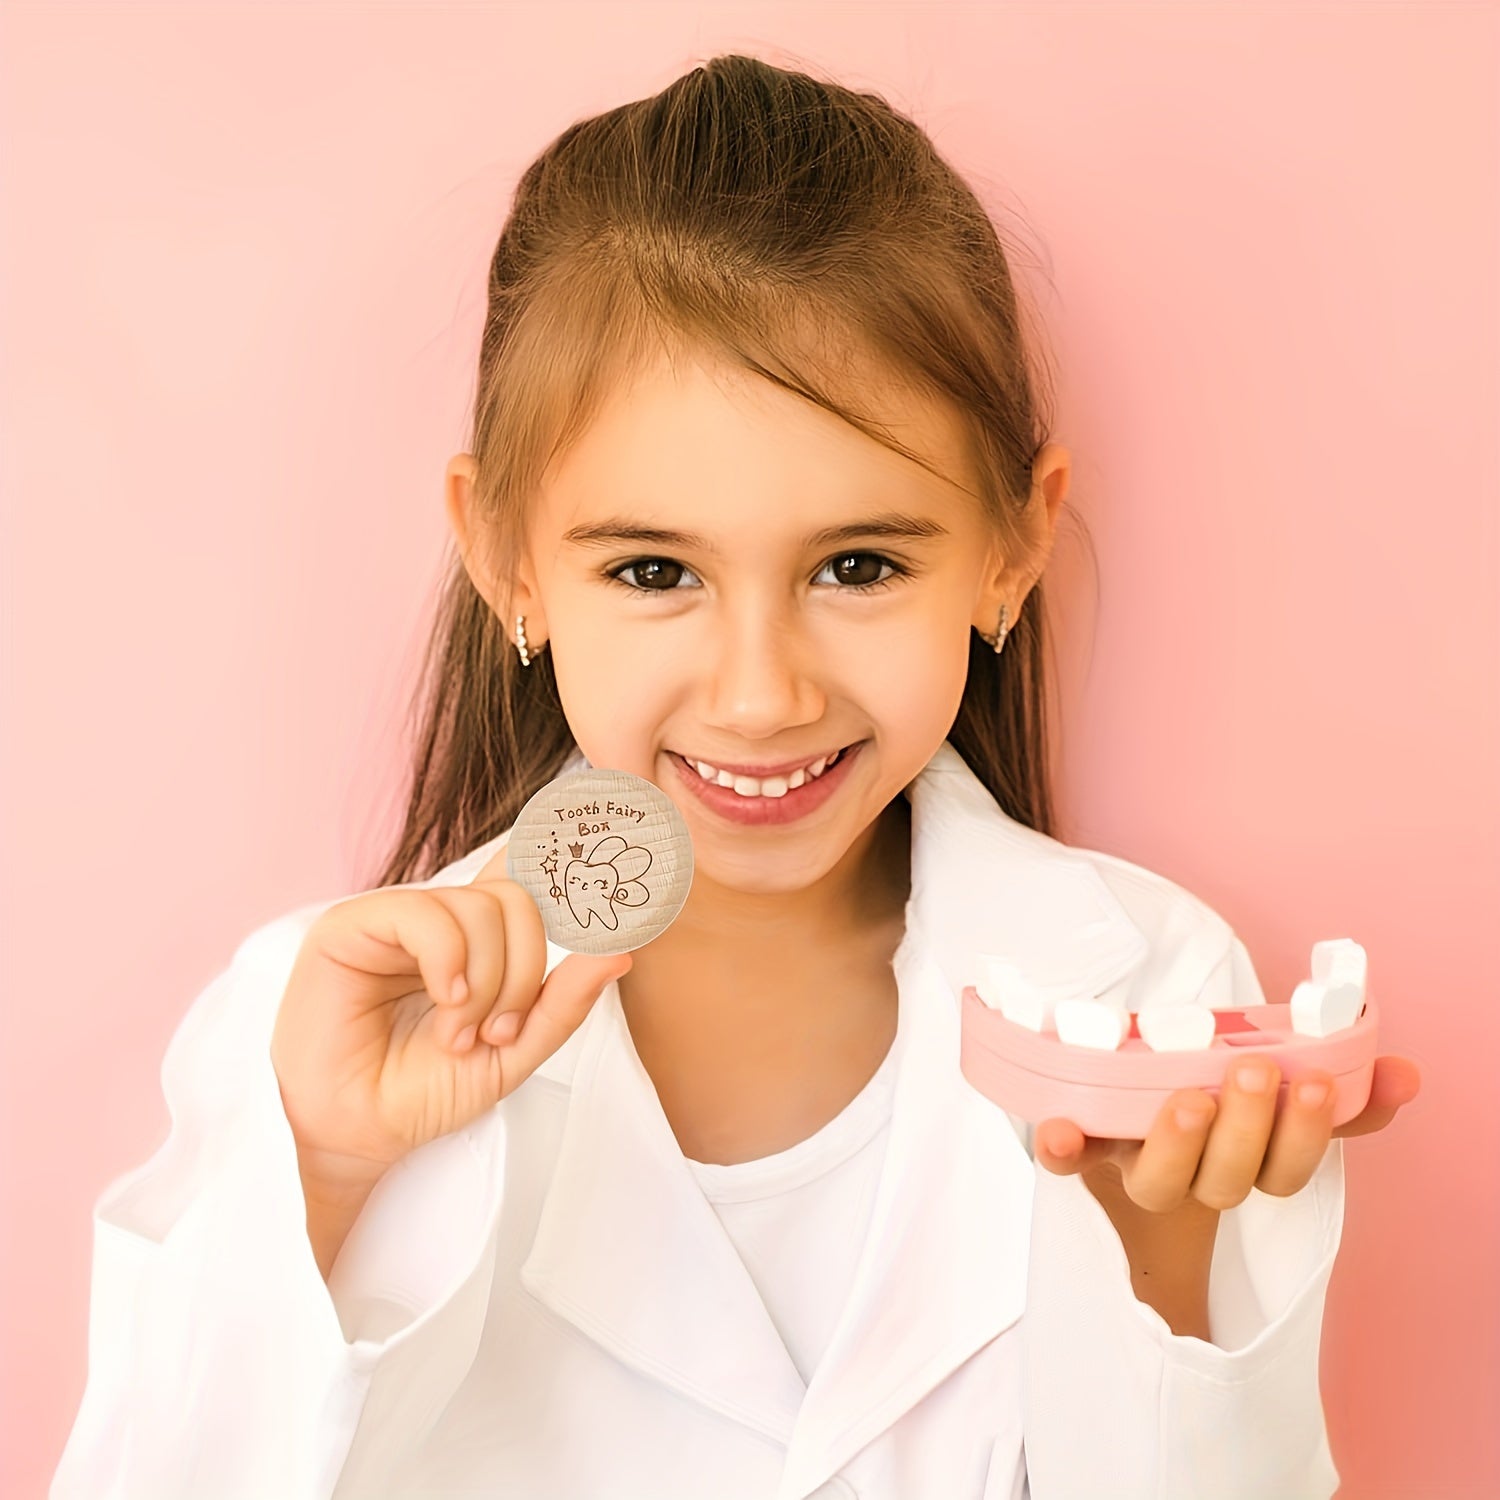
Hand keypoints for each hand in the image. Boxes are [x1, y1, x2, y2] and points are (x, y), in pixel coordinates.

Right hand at [270, 842, 630, 1190]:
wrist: (359, 1134)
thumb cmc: (425, 1091)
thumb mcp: (514, 1052)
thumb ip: (564, 1004)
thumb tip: (621, 953)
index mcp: (481, 940)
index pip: (526, 875)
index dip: (561, 853)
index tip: (611, 831)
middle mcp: (443, 920)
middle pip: (518, 898)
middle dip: (523, 971)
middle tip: (497, 1030)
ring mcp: (397, 917)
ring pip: (479, 907)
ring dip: (484, 983)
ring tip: (458, 1035)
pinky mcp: (352, 925)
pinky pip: (424, 915)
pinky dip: (448, 961)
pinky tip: (444, 1002)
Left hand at [1034, 1054, 1421, 1211]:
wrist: (1127, 1097)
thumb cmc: (1215, 1090)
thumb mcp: (1277, 1088)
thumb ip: (1343, 1088)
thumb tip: (1402, 1074)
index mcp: (1242, 1163)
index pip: (1281, 1172)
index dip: (1301, 1135)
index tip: (1314, 1083)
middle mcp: (1189, 1175)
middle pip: (1222, 1182)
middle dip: (1244, 1130)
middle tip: (1251, 1072)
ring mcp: (1133, 1163)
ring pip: (1157, 1181)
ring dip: (1178, 1144)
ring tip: (1191, 1098)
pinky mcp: (1081, 1146)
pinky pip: (1069, 1161)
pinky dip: (1062, 1151)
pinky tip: (1057, 1132)